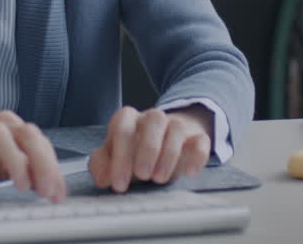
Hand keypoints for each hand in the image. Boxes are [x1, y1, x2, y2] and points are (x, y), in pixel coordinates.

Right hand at [0, 111, 66, 200]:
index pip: (42, 143)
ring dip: (16, 162)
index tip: (59, 194)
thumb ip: (29, 171)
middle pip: (28, 135)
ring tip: (22, 187)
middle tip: (47, 191)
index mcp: (13, 127)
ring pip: (1, 137)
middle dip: (42, 164)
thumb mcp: (6, 166)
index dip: (54, 169)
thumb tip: (54, 188)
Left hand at [88, 105, 212, 192]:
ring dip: (169, 154)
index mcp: (129, 119)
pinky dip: (197, 156)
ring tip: (159, 178)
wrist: (165, 139)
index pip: (123, 126)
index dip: (120, 156)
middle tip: (142, 176)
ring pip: (177, 127)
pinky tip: (189, 172)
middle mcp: (153, 118)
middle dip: (147, 149)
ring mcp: (177, 125)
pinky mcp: (196, 137)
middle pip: (154, 119)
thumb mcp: (115, 156)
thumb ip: (102, 164)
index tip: (119, 183)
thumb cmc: (135, 151)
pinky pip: (201, 141)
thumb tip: (101, 177)